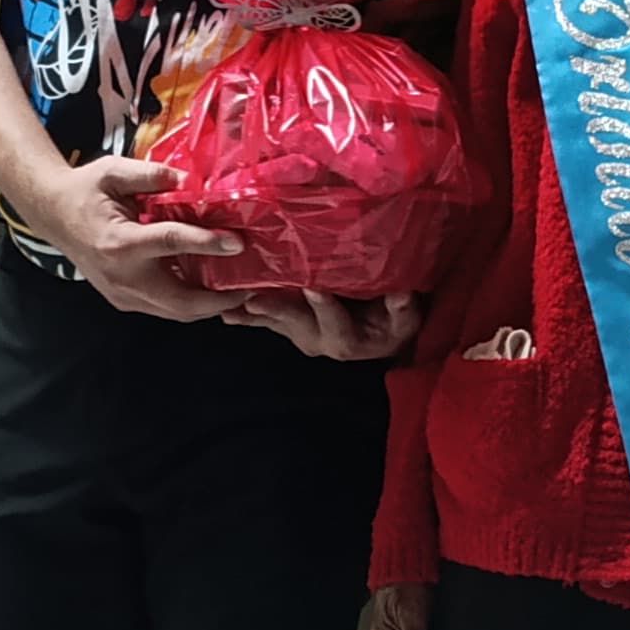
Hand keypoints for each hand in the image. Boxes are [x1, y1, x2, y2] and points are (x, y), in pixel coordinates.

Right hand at [24, 154, 240, 319]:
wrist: (52, 215)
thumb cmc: (84, 190)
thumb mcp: (113, 171)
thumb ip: (150, 174)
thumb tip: (187, 179)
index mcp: (121, 241)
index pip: (172, 243)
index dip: (207, 243)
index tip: (237, 243)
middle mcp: (123, 275)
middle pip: (180, 300)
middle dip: (218, 300)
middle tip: (249, 290)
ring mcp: (122, 294)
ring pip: (174, 312)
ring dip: (207, 306)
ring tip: (237, 294)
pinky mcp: (123, 300)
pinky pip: (163, 308)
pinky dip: (189, 303)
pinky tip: (209, 289)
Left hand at [235, 289, 423, 360]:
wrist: (382, 334)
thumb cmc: (394, 323)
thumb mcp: (406, 318)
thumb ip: (403, 309)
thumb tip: (402, 294)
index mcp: (349, 339)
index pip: (338, 326)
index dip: (326, 308)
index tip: (314, 288)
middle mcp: (320, 341)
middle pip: (298, 325)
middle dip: (277, 310)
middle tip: (255, 300)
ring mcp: (301, 334)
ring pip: (277, 322)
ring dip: (253, 314)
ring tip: (230, 307)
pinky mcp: (289, 326)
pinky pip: (266, 320)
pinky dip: (246, 314)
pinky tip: (223, 312)